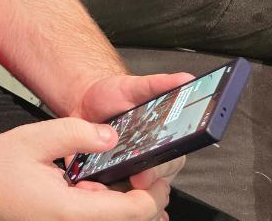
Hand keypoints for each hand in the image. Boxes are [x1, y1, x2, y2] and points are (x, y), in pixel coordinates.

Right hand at [0, 116, 169, 219]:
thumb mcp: (34, 138)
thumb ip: (75, 133)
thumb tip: (111, 136)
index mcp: (73, 210)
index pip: (135, 212)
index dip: (154, 192)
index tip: (154, 171)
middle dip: (146, 197)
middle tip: (144, 171)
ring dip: (126, 203)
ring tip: (119, 176)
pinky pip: (100, 220)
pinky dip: (107, 206)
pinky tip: (94, 186)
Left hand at [67, 72, 194, 192]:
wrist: (85, 100)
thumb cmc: (114, 96)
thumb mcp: (135, 86)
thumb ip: (159, 84)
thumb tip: (185, 79)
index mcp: (164, 143)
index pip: (169, 164)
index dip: (158, 171)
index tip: (145, 174)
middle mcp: (149, 161)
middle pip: (150, 184)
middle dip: (137, 185)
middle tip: (125, 180)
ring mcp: (128, 171)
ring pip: (129, 192)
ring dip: (116, 191)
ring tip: (100, 182)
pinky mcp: (106, 175)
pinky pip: (106, 191)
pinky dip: (98, 190)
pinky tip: (89, 182)